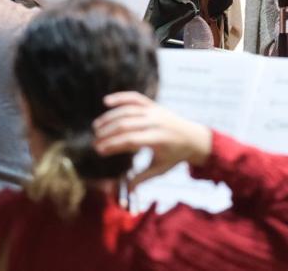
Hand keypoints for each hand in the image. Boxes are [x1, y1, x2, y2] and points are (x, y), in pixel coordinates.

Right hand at [93, 91, 211, 186]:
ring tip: (96, 127)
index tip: (98, 151)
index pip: (130, 140)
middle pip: (125, 124)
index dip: (113, 145)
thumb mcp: (160, 169)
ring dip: (109, 118)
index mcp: (158, 139)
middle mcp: (155, 122)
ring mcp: (154, 111)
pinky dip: (120, 97)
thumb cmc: (174, 156)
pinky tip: (106, 101)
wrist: (193, 137)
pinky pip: (135, 98)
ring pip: (127, 110)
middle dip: (107, 133)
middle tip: (94, 142)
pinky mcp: (153, 104)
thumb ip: (142, 178)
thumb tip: (126, 190)